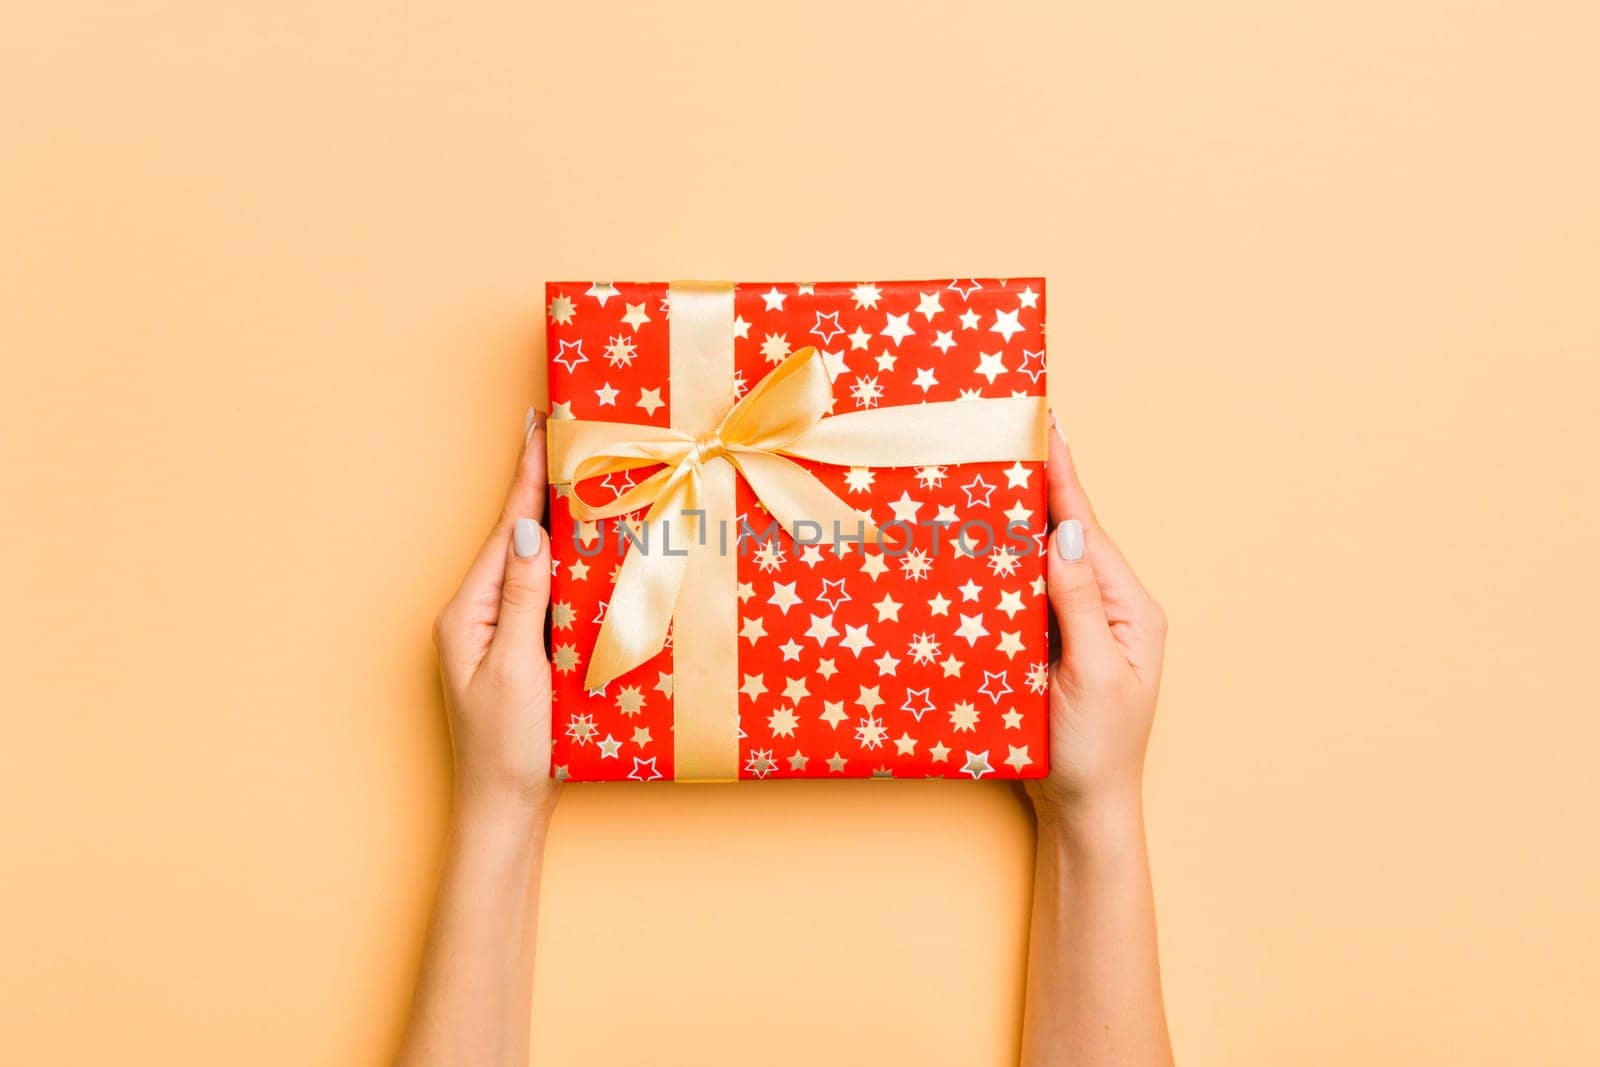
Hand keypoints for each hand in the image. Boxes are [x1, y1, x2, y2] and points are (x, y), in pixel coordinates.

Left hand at [432, 411, 558, 820]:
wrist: (504, 811)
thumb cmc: (506, 748)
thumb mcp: (515, 669)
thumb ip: (523, 599)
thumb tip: (528, 530)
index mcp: (467, 612)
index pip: (506, 529)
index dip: (526, 475)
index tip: (540, 424)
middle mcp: (478, 615)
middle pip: (516, 537)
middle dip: (541, 484)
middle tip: (567, 433)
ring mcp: (499, 634)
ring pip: (533, 563)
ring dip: (557, 520)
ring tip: (580, 474)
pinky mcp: (523, 653)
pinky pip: (545, 594)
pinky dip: (567, 564)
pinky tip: (587, 549)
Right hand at [1028, 419, 1166, 828]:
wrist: (1083, 811)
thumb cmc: (1096, 751)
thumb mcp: (1093, 674)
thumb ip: (1079, 602)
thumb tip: (1068, 531)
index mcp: (1130, 609)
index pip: (1089, 530)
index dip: (1065, 478)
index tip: (1047, 426)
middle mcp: (1108, 609)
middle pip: (1067, 536)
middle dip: (1038, 489)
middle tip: (1006, 438)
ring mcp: (1079, 627)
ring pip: (1042, 563)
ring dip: (1016, 525)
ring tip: (988, 477)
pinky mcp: (1050, 646)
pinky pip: (1026, 594)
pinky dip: (1004, 567)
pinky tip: (980, 548)